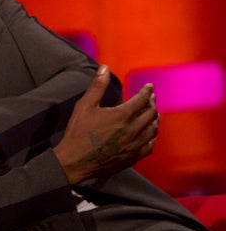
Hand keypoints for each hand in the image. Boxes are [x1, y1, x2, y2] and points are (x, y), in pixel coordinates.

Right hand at [54, 64, 158, 184]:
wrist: (75, 162)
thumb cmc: (78, 133)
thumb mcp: (84, 106)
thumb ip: (97, 86)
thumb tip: (104, 68)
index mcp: (122, 115)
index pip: (142, 99)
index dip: (147, 91)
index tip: (149, 87)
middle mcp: (132, 130)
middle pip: (151, 114)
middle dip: (152, 104)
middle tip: (151, 98)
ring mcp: (134, 145)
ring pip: (152, 130)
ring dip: (155, 120)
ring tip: (154, 114)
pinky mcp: (132, 158)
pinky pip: (149, 146)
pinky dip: (152, 137)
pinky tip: (150, 135)